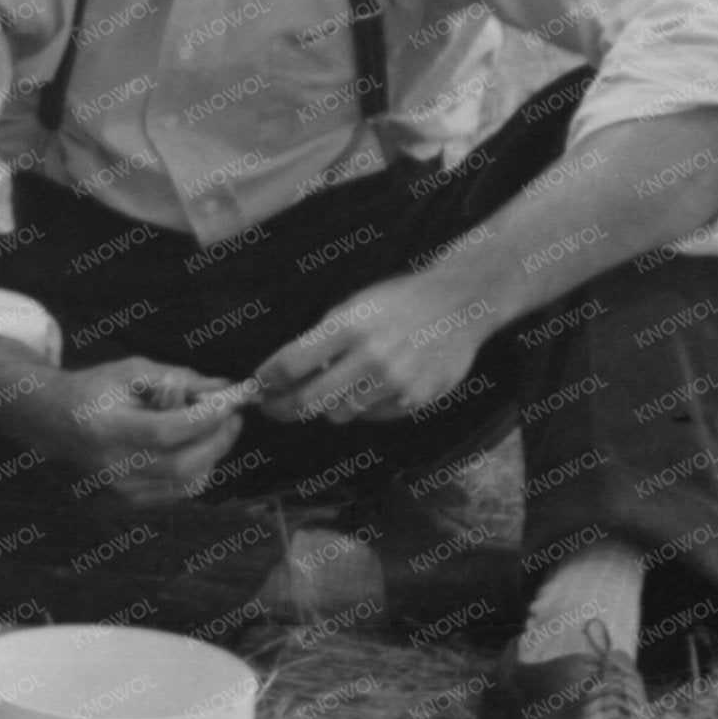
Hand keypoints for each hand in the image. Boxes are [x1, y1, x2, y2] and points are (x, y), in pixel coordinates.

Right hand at [0, 357, 247, 506]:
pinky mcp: (130, 498)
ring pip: (186, 482)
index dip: (203, 418)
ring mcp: (121, 487)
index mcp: (106, 428)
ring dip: (212, 455)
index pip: (164, 431)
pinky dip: (199, 468)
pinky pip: (179, 490)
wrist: (54, 421)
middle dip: (217, 441)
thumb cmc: (94, 389)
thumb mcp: (131, 371)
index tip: (229, 401)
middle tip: (232, 417)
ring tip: (216, 428)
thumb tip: (225, 388)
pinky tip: (199, 446)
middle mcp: (113, 465)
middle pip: (181, 466)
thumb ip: (179, 378)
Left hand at [252, 274, 491, 424]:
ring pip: (339, 412)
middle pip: (309, 399)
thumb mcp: (354, 306)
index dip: (267, 382)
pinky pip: (372, 416)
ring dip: (328, 405)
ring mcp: (395, 381)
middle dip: (284, 408)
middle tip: (274, 408)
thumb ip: (321, 340)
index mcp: (348, 326)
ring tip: (333, 389)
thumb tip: (283, 376)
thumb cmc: (398, 302)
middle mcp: (370, 356)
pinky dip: (363, 407)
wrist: (460, 303)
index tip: (257, 389)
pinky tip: (371, 388)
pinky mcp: (415, 399)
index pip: (291, 364)